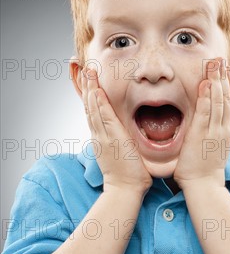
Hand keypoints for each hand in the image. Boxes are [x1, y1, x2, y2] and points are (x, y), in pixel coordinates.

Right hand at [81, 68, 152, 194]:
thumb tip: (121, 129)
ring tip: (88, 70)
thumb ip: (118, 137)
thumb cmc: (126, 172)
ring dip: (90, 87)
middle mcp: (98, 132)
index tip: (85, 74)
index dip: (87, 90)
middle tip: (80, 64)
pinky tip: (97, 91)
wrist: (124, 189)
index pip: (91, 108)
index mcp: (100, 134)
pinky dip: (99, 104)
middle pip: (88, 103)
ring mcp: (104, 135)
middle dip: (84, 83)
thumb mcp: (118, 150)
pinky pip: (104, 118)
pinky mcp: (113, 139)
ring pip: (93, 107)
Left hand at [173, 57, 229, 189]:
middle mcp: (223, 127)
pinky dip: (207, 97)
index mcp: (226, 129)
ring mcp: (214, 130)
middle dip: (224, 76)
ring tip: (215, 64)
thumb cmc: (205, 167)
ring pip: (219, 100)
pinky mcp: (203, 135)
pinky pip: (206, 112)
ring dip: (217, 80)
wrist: (204, 185)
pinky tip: (206, 84)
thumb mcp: (214, 145)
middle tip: (221, 58)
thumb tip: (211, 120)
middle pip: (227, 96)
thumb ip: (213, 130)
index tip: (227, 68)